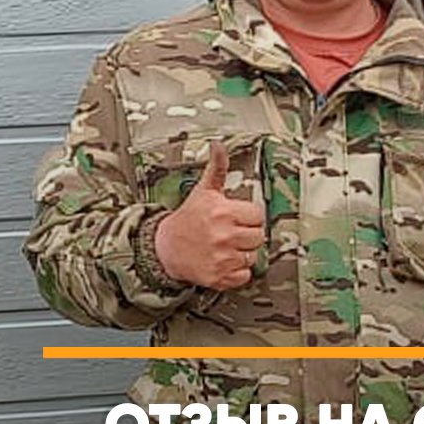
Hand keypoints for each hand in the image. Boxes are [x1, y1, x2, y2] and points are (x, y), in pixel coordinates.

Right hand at [153, 140, 265, 289]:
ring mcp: (222, 258)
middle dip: (248, 234)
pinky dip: (238, 271)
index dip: (250, 215)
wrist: (165, 248)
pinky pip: (244, 275)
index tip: (240, 217)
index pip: (258, 215)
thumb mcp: (203, 191)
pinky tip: (225, 260)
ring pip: (253, 256)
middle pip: (259, 236)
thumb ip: (217, 168)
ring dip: (243, 252)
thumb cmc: (188, 220)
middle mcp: (223, 236)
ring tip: (227, 246)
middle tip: (233, 232)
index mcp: (222, 212)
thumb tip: (218, 146)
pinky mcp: (219, 277)